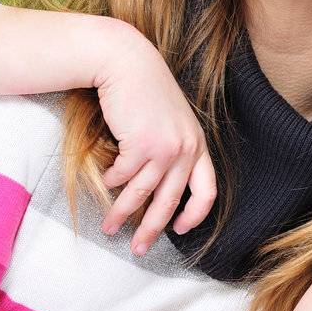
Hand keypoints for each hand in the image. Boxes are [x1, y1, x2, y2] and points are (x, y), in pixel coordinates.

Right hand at [91, 22, 215, 254]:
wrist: (126, 62)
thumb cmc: (144, 89)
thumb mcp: (170, 119)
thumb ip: (172, 147)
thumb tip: (159, 183)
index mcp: (197, 145)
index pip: (206, 191)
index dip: (195, 216)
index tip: (180, 230)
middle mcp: (186, 149)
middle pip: (170, 201)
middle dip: (152, 230)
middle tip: (138, 248)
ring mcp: (164, 147)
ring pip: (142, 193)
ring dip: (123, 213)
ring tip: (110, 228)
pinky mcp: (140, 144)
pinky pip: (123, 175)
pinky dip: (112, 181)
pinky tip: (105, 181)